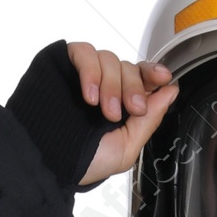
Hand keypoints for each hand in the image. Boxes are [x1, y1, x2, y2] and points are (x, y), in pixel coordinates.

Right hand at [69, 42, 176, 186]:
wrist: (45, 163)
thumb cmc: (81, 161)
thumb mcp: (125, 148)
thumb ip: (150, 119)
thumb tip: (171, 91)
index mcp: (120, 105)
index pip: (141, 78)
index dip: (154, 73)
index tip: (163, 77)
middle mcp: (103, 86)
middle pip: (128, 67)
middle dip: (134, 87)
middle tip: (130, 110)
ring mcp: (83, 74)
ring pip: (109, 59)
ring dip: (111, 85)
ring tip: (103, 111)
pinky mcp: (64, 64)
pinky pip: (84, 53)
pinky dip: (91, 72)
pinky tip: (89, 96)